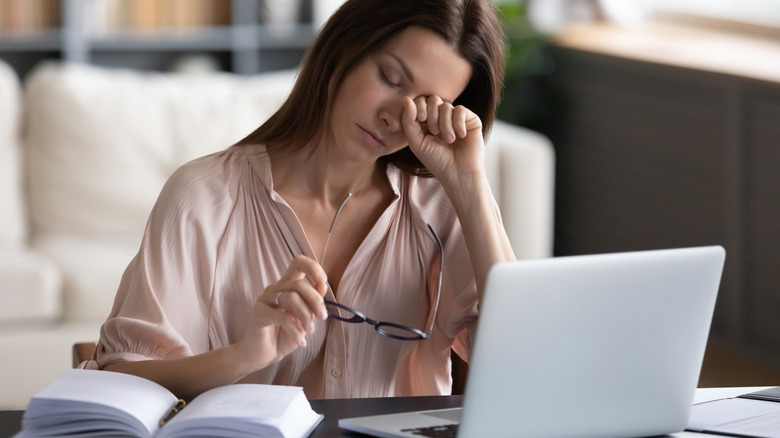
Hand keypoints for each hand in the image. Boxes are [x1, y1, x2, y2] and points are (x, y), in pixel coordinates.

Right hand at [236, 255, 328, 370]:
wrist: (264, 355)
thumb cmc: (284, 336)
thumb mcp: (305, 319)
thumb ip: (312, 303)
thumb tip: (322, 285)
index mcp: (286, 286)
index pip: (298, 263)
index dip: (312, 267)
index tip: (323, 281)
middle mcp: (274, 289)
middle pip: (299, 285)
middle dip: (315, 301)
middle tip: (322, 317)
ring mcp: (264, 300)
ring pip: (291, 297)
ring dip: (306, 316)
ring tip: (309, 331)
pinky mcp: (258, 313)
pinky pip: (282, 317)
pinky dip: (295, 330)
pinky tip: (300, 342)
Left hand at [401, 95, 484, 185]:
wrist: (458, 174)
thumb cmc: (437, 161)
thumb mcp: (416, 142)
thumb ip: (408, 121)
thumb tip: (406, 98)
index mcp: (427, 122)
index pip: (420, 102)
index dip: (419, 106)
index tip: (421, 119)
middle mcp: (442, 118)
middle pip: (433, 99)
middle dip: (432, 115)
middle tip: (435, 132)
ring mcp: (456, 118)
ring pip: (446, 106)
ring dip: (445, 124)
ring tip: (449, 140)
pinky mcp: (471, 119)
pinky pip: (460, 110)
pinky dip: (458, 123)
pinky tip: (460, 136)